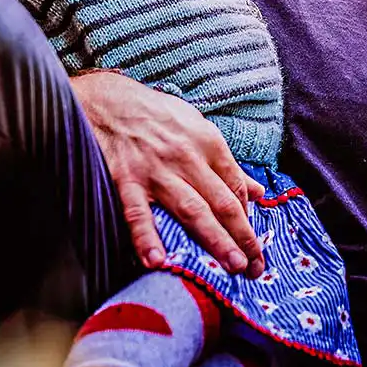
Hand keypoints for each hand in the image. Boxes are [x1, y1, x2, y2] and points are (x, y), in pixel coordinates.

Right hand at [70, 70, 265, 276]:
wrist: (107, 99)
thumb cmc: (157, 116)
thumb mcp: (198, 129)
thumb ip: (227, 165)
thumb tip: (259, 192)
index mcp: (209, 144)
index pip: (235, 188)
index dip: (247, 218)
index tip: (254, 244)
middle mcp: (188, 159)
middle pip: (222, 203)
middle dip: (242, 236)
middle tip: (257, 267)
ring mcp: (157, 171)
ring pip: (192, 210)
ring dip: (215, 240)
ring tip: (233, 266)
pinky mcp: (125, 180)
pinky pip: (138, 213)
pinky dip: (147, 238)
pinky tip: (157, 262)